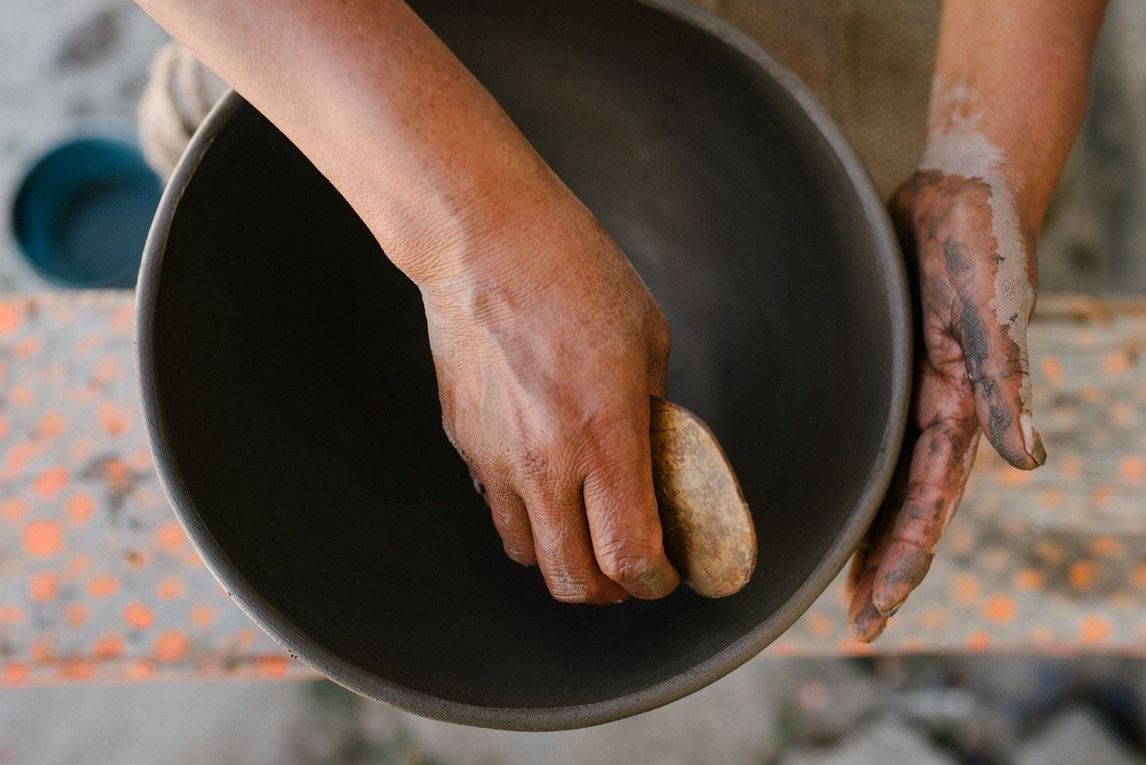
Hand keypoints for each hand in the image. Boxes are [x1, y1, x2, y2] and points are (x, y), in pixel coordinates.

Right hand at [419, 183, 679, 603]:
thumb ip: (653, 410)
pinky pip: (497, 503)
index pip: (629, 554)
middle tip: (629, 571)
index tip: (667, 573)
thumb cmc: (576, 274)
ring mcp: (496, 456)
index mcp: (605, 435)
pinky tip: (545, 479)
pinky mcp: (465, 441)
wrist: (483, 241)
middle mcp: (546, 461)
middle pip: (572, 578)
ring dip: (562, 558)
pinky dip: (527, 512)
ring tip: (585, 533)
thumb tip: (656, 453)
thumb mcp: (647, 337)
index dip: (654, 581)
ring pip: (526, 552)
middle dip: (609, 591)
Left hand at [847, 169, 1046, 640]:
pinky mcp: (894, 365)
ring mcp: (916, 392)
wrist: (965, 189)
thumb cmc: (985, 244)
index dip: (901, 566)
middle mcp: (940, 414)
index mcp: (961, 413)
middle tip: (856, 626)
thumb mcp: (994, 311)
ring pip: (889, 479)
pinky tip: (835, 485)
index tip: (871, 619)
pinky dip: (858, 469)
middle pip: (907, 510)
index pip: (926, 510)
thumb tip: (1030, 461)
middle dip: (884, 569)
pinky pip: (874, 431)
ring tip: (843, 579)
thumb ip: (1007, 384)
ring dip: (871, 531)